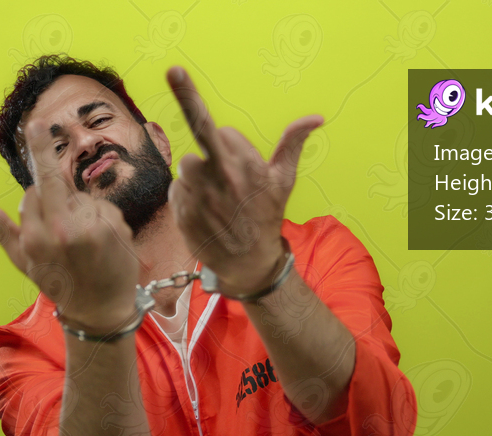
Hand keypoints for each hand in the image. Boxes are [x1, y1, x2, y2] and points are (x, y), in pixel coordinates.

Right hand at [0, 118, 138, 330]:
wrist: (103, 309)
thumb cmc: (60, 284)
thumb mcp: (24, 262)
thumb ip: (0, 229)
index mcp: (36, 238)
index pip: (32, 193)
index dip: (38, 199)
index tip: (39, 199)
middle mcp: (62, 230)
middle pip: (52, 179)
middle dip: (42, 149)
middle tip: (38, 122)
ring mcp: (91, 226)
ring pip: (80, 197)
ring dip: (80, 210)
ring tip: (84, 242)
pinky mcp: (115, 225)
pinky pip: (101, 206)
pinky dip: (100, 217)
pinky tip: (100, 241)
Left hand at [166, 66, 322, 294]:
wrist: (248, 262)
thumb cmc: (266, 217)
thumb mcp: (284, 180)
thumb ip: (293, 143)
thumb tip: (315, 117)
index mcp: (246, 164)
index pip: (224, 131)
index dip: (231, 145)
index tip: (238, 161)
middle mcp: (221, 176)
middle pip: (198, 137)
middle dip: (204, 143)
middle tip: (208, 150)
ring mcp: (199, 194)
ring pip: (186, 164)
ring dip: (196, 174)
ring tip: (215, 195)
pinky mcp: (183, 211)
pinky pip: (176, 188)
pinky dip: (187, 196)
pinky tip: (204, 210)